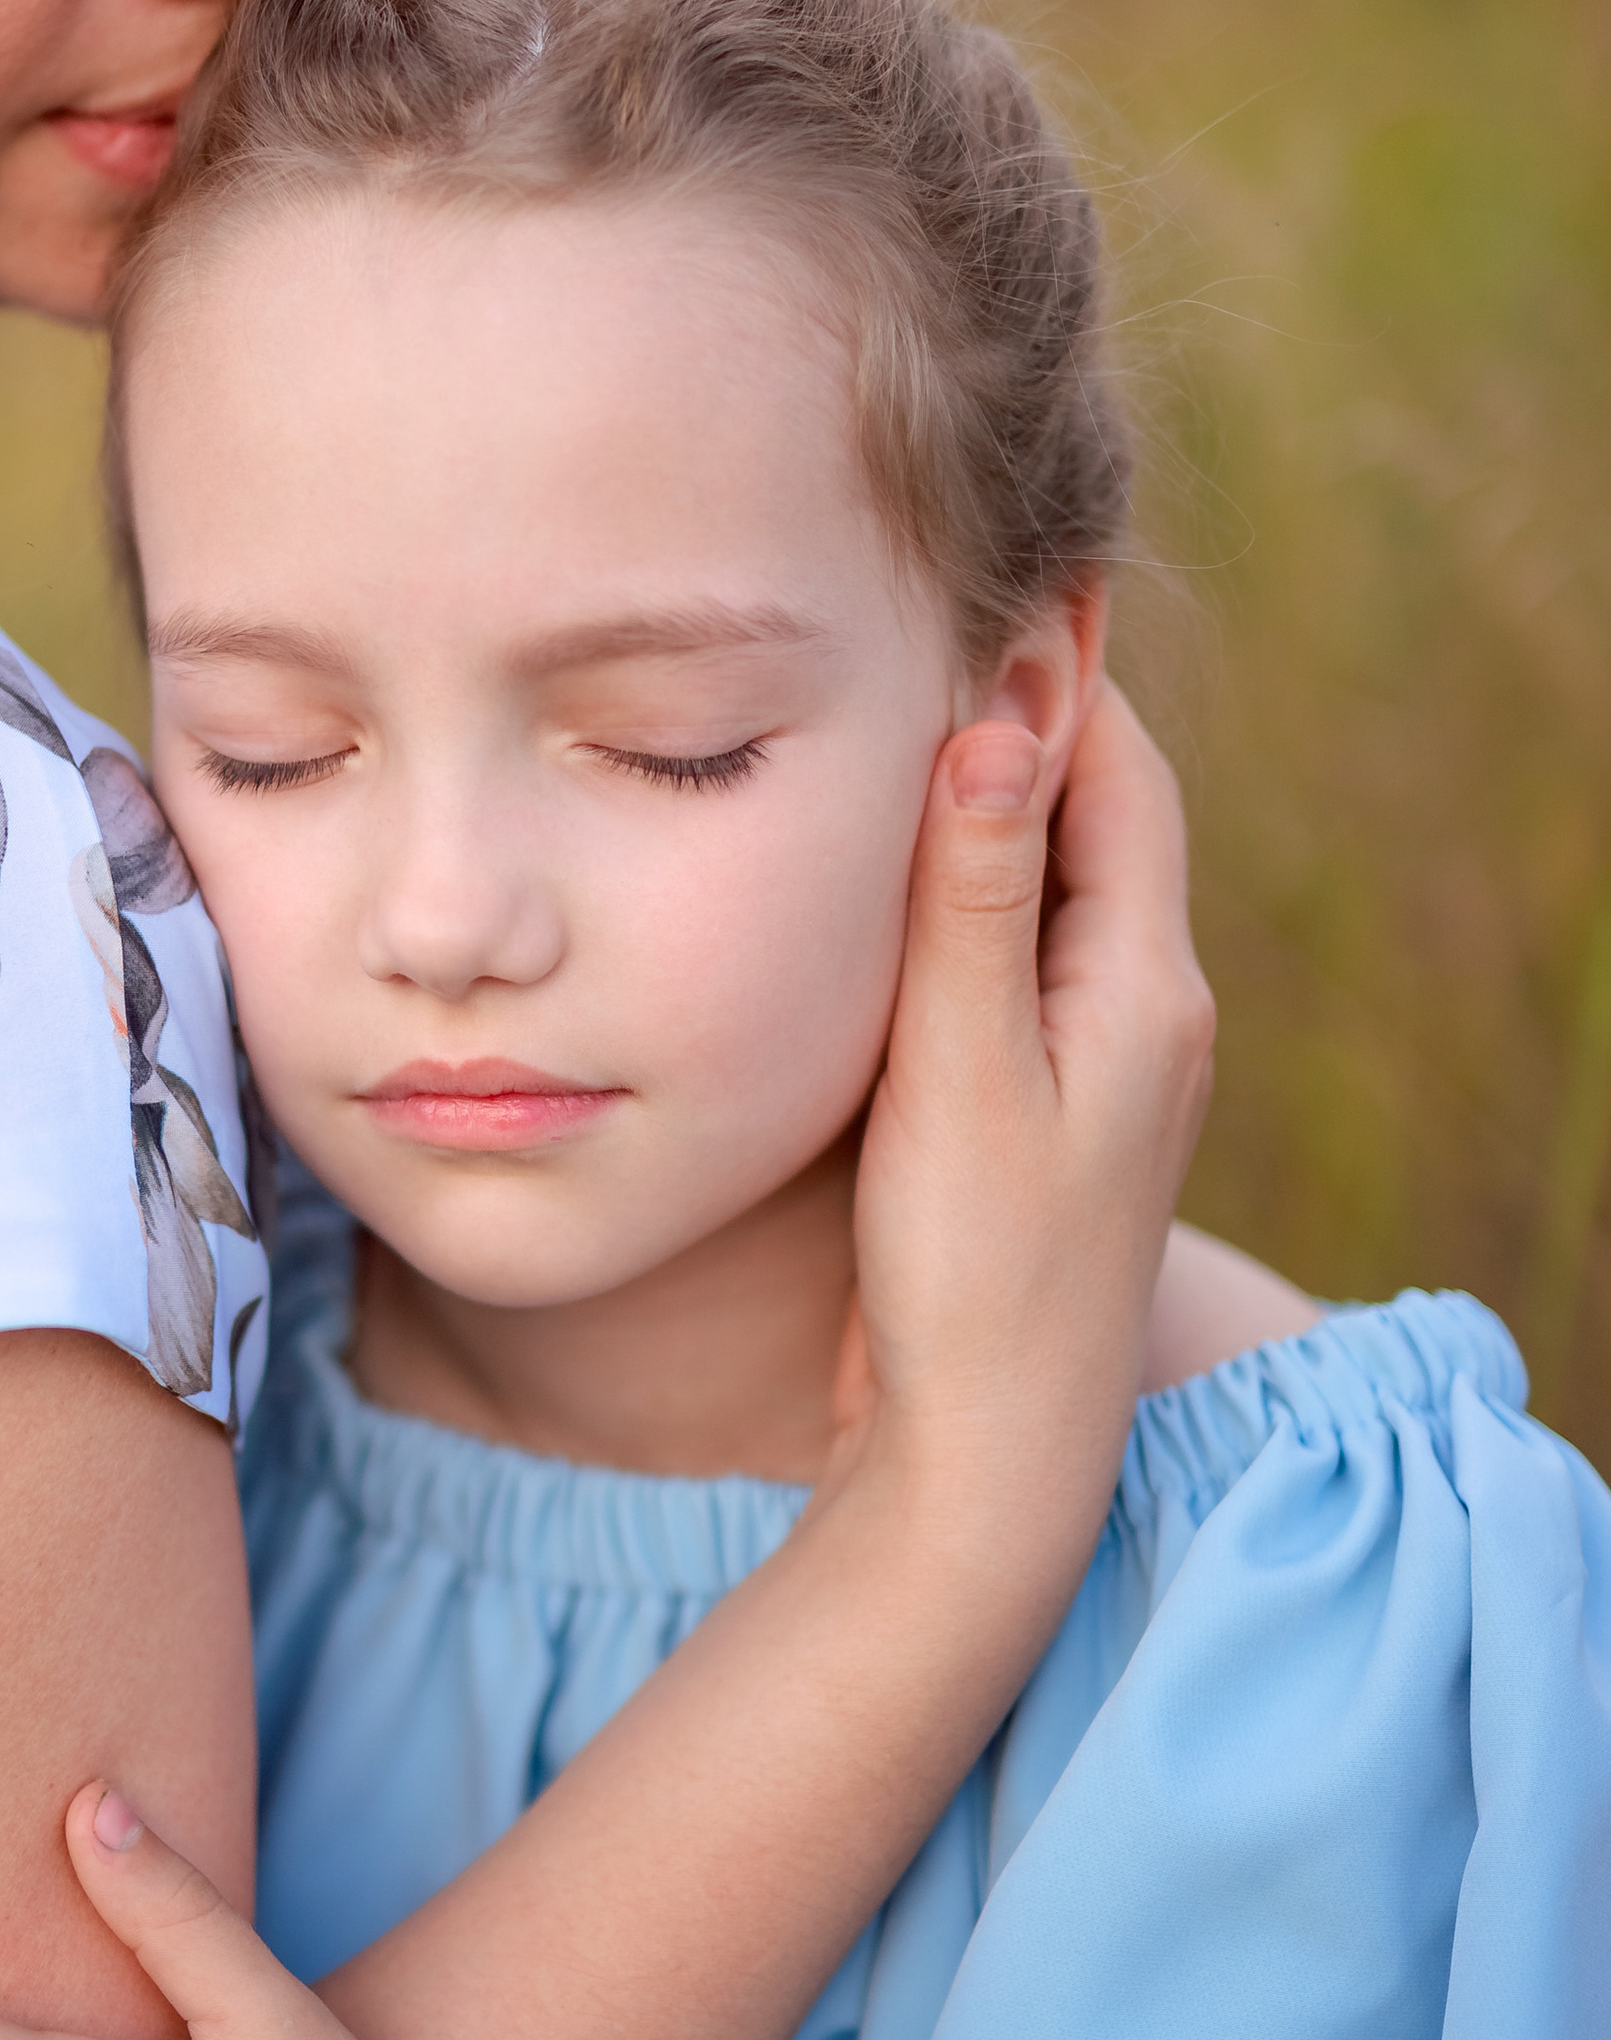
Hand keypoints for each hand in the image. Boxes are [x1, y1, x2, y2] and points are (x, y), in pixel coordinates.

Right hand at [835, 683, 1213, 1539]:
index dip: (1054, 672)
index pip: (1118, 772)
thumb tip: (997, 726)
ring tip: (892, 722)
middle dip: (1017, 721)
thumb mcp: (961, 1074)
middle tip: (919, 626)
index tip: (977, 586)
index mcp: (1144, 985)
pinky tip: (890, 888)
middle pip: (1095, 816)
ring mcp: (1104, 1063)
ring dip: (986, 808)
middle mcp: (1148, 1010)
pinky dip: (964, 896)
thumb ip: (971, 902)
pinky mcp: (1047, 1109)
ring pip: (1052, 887)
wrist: (990, 1452)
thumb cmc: (976, 1275)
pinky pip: (1019, 957)